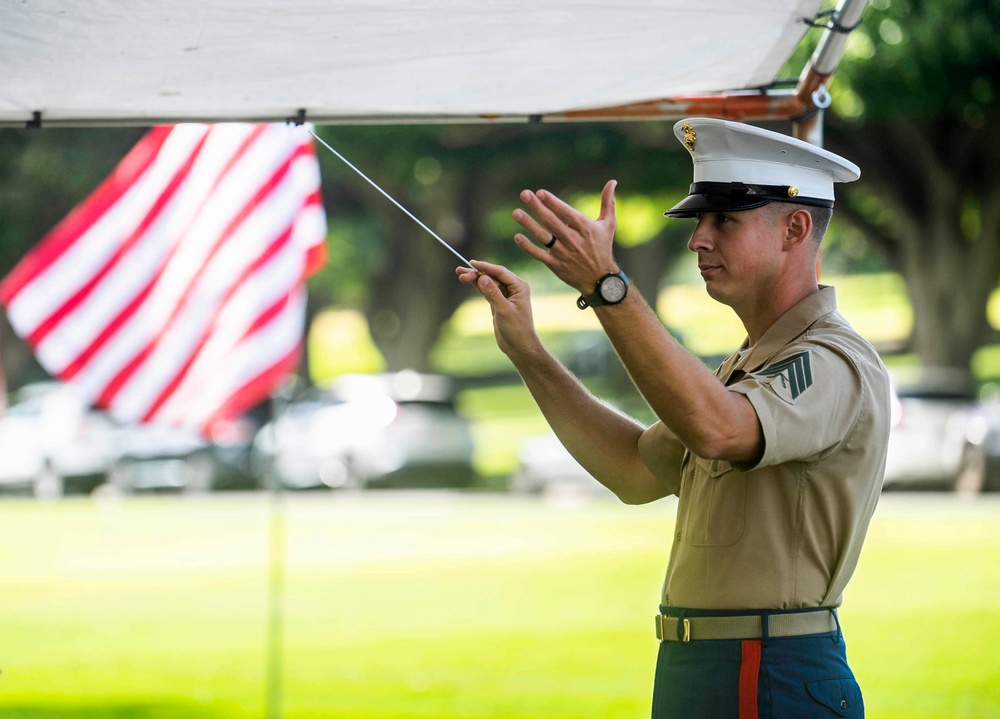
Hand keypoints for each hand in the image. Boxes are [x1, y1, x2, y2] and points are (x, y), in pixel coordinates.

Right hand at [455, 260, 541, 360]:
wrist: (519, 346)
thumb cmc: (516, 329)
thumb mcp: (504, 310)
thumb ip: (493, 293)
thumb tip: (482, 277)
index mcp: (520, 286)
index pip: (500, 272)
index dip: (485, 267)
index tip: (471, 263)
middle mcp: (514, 288)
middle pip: (493, 275)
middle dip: (477, 273)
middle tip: (460, 272)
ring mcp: (505, 295)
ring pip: (488, 282)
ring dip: (475, 278)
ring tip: (460, 274)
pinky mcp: (498, 302)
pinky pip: (486, 290)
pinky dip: (477, 286)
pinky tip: (468, 280)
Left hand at [511, 179, 618, 293]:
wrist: (600, 279)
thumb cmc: (603, 247)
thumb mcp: (609, 224)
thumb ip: (608, 202)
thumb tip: (612, 181)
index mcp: (585, 228)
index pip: (566, 213)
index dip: (553, 203)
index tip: (540, 193)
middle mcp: (573, 240)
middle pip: (552, 221)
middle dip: (537, 207)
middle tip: (524, 194)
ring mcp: (563, 253)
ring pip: (543, 237)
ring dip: (529, 224)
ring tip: (516, 213)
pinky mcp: (555, 265)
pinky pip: (539, 255)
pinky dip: (528, 247)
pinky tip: (517, 236)